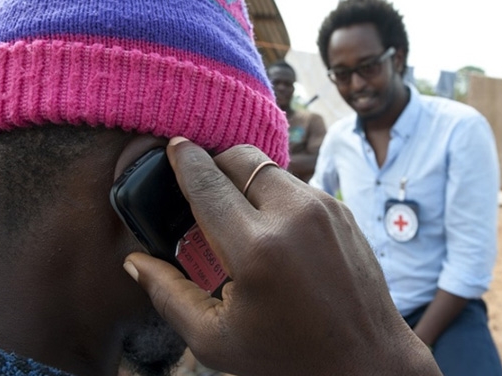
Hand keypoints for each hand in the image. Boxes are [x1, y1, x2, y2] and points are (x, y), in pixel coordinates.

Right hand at [124, 138, 439, 375]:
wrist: (366, 360)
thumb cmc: (288, 357)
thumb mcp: (215, 341)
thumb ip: (167, 295)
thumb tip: (135, 262)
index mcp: (256, 249)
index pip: (207, 182)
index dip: (185, 159)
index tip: (175, 147)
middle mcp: (293, 217)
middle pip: (240, 157)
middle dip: (215, 164)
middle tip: (203, 191)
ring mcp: (324, 209)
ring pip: (270, 167)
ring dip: (246, 179)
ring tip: (237, 216)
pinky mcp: (341, 212)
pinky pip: (296, 185)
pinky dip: (275, 195)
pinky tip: (271, 229)